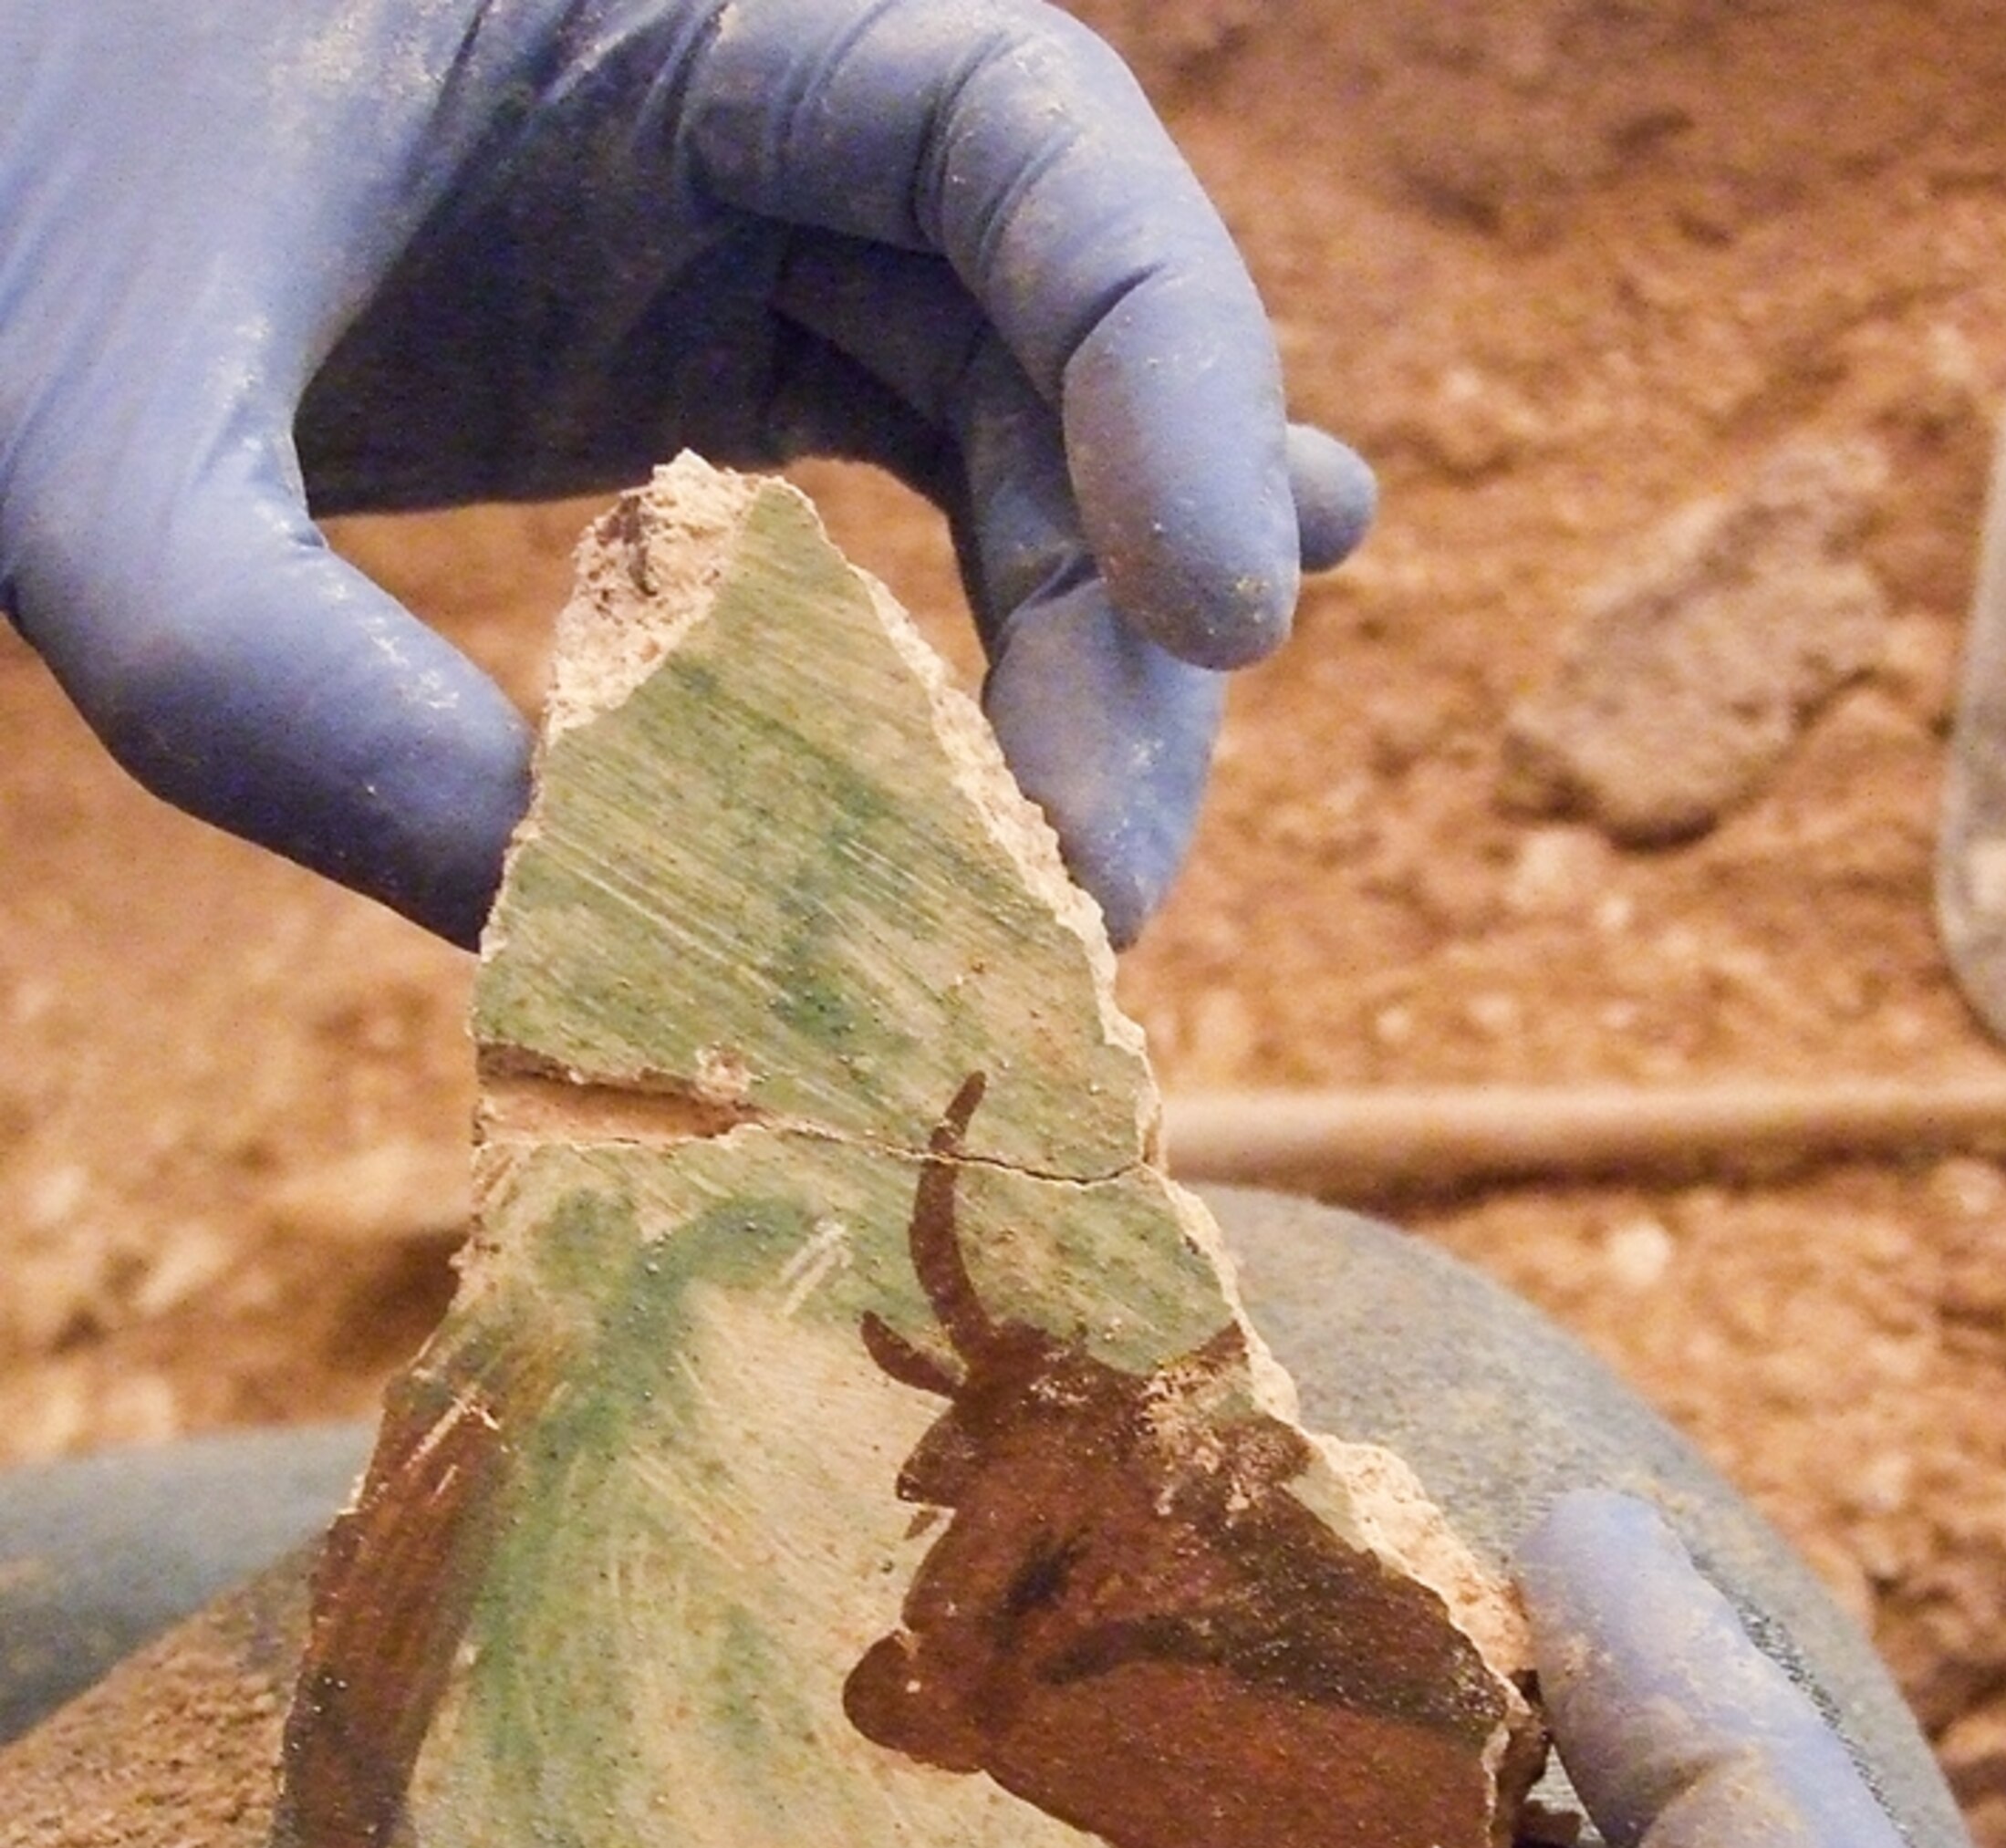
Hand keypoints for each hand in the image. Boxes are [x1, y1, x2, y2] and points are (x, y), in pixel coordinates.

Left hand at [0, 0, 1370, 943]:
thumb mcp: (87, 454)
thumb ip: (286, 694)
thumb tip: (568, 949)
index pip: (1023, 132)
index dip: (1174, 363)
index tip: (1238, 617)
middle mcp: (741, 89)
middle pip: (1054, 332)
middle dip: (1117, 616)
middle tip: (1097, 896)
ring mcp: (724, 228)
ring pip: (1006, 438)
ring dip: (1073, 671)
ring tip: (1091, 884)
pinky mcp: (685, 365)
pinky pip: (901, 492)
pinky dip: (994, 636)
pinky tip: (1087, 740)